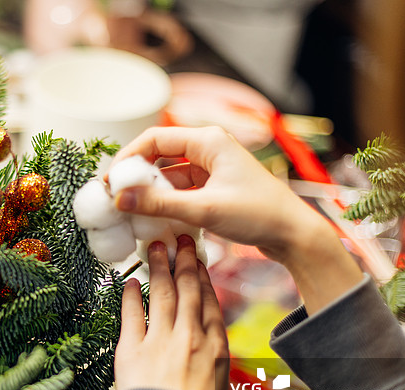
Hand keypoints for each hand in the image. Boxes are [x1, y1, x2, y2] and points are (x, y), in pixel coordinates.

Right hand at [110, 126, 363, 312]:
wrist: (294, 235)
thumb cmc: (259, 215)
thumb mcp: (204, 209)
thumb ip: (159, 204)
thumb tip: (119, 198)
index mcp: (208, 141)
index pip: (154, 138)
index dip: (128, 158)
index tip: (110, 181)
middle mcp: (208, 149)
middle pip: (158, 156)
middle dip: (136, 176)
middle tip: (115, 198)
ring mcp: (211, 169)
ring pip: (168, 176)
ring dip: (150, 192)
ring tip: (131, 213)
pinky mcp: (213, 188)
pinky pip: (179, 190)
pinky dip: (165, 202)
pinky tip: (154, 219)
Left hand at [115, 235, 229, 389]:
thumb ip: (216, 377)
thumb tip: (216, 375)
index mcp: (216, 348)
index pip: (209, 302)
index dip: (202, 278)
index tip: (198, 261)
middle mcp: (191, 338)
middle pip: (188, 289)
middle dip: (183, 261)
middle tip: (179, 240)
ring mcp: (161, 341)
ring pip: (162, 293)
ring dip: (158, 267)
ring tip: (154, 248)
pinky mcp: (132, 351)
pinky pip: (131, 314)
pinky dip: (129, 295)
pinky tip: (127, 282)